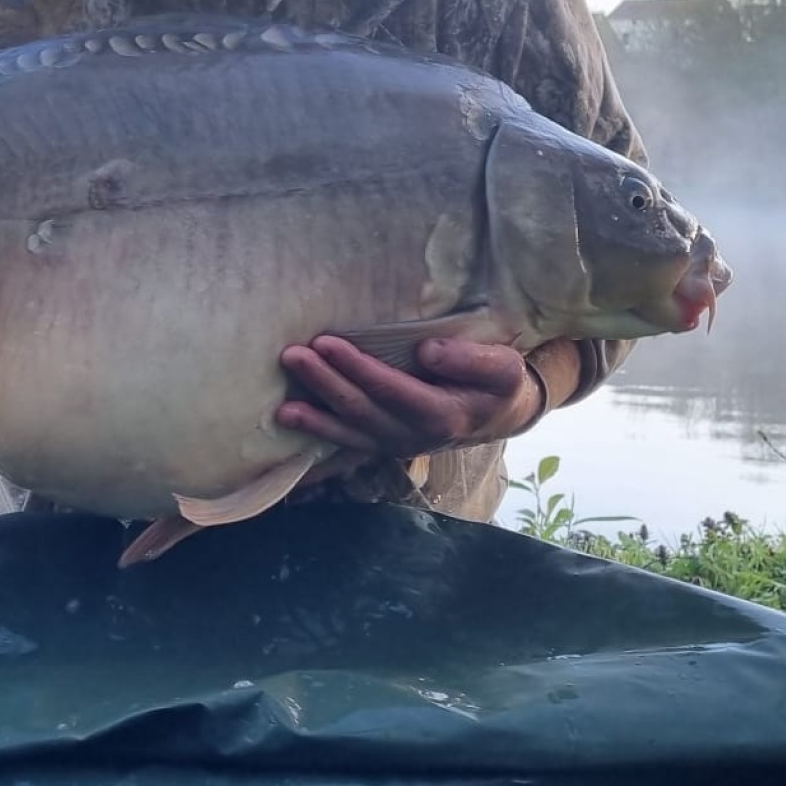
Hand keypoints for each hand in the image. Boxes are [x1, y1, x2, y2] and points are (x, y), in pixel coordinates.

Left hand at [276, 335, 542, 456]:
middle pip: (363, 411)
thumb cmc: (497, 382)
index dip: (359, 369)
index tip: (328, 342)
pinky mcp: (382, 442)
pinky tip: (289, 421)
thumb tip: (428, 351)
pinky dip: (319, 431)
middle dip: (325, 384)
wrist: (498, 414)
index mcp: (444, 415)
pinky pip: (347, 440)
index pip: (394, 391)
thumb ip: (472, 360)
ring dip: (314, 416)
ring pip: (349, 431)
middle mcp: (414, 436)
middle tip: (293, 355)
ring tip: (282, 404)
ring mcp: (395, 443)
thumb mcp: (502, 367)